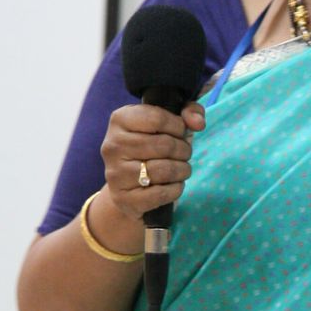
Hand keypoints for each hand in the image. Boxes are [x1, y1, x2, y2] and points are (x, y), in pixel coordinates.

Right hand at [100, 100, 205, 223]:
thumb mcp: (166, 122)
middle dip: (184, 150)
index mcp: (120, 120)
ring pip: (165, 170)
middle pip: (165, 145)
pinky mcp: (124, 198)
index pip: (157, 118)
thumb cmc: (150, 148)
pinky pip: (161, 193)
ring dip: (183, 170)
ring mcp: (116, 173)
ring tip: (182, 169)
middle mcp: (113, 145)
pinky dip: (176, 189)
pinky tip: (174, 184)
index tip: (180, 132)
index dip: (178, 126)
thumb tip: (198, 122)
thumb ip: (188, 111)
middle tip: (184, 153)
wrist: (126, 187)